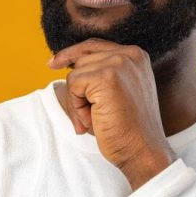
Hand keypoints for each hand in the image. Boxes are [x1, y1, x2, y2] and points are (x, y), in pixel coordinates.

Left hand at [48, 38, 176, 189]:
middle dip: (78, 90)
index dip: (71, 54)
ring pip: (75, 74)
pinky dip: (77, 107)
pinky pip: (73, 85)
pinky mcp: (107, 77)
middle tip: (93, 117)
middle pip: (81, 60)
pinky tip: (94, 120)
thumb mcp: (116, 93)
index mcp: (136, 55)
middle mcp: (130, 54)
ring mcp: (120, 63)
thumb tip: (63, 62)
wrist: (143, 151)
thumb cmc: (127, 128)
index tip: (52, 63)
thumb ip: (99, 73)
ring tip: (97, 119)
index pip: (94, 45)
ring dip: (78, 101)